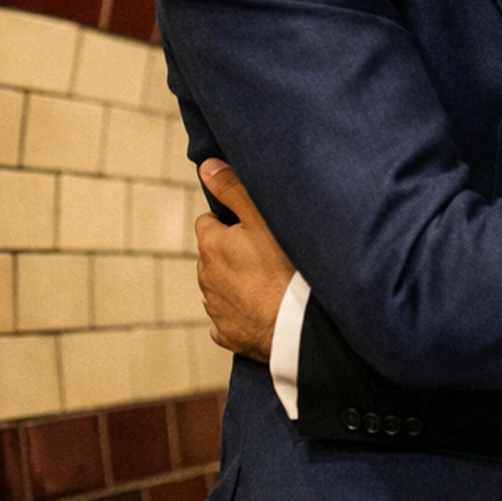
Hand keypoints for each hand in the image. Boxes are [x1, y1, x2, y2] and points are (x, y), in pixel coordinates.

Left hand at [195, 159, 294, 363]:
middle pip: (214, 255)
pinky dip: (240, 311)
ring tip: (268, 278)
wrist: (296, 324)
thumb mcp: (261, 217)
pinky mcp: (227, 334)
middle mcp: (205, 278)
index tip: (251, 226)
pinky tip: (262, 306)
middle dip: (231, 251)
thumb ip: (233, 188)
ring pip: (221, 285)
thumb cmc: (283, 267)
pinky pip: (229, 316)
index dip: (229, 221)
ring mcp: (216, 309)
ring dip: (236, 280)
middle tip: (264, 251)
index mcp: (211, 246)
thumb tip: (207, 167)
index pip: (208, 223)